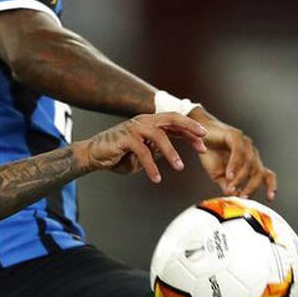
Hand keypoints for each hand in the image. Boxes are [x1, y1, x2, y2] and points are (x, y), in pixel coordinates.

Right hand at [80, 113, 206, 182]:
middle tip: (202, 138)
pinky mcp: (125, 138)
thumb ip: (156, 151)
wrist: (93, 155)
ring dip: (171, 152)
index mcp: (151, 123)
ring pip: (159, 135)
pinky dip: (151, 166)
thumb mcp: (143, 153)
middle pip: (171, 118)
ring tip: (179, 167)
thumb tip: (170, 153)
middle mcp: (144, 121)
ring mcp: (134, 127)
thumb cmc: (118, 154)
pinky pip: (142, 152)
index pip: (175, 124)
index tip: (204, 145)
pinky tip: (156, 178)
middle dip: (189, 126)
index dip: (191, 133)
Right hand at [190, 107, 276, 199]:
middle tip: (242, 197)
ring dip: (240, 178)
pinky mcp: (235, 136)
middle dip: (252, 187)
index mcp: (250, 162)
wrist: (197, 135)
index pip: (266, 175)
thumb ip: (227, 185)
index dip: (270, 186)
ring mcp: (244, 143)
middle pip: (259, 172)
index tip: (270, 197)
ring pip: (249, 163)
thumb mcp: (218, 175)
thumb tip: (234, 196)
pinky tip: (229, 174)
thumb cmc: (210, 152)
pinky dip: (234, 165)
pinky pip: (238, 152)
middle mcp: (251, 153)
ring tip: (230, 187)